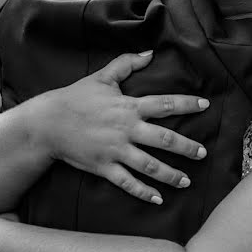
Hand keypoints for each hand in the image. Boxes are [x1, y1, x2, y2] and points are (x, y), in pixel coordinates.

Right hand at [35, 52, 208, 204]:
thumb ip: (126, 64)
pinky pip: (127, 182)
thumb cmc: (75, 98)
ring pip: (149, 165)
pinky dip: (143, 192)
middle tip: (203, 153)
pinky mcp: (103, 167)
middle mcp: (126, 129)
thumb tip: (150, 52)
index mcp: (128, 106)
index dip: (187, 104)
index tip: (206, 105)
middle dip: (186, 147)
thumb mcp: (102, 77)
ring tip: (187, 181)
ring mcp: (115, 150)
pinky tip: (158, 199)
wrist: (46, 123)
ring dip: (170, 174)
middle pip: (163, 139)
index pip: (164, 104)